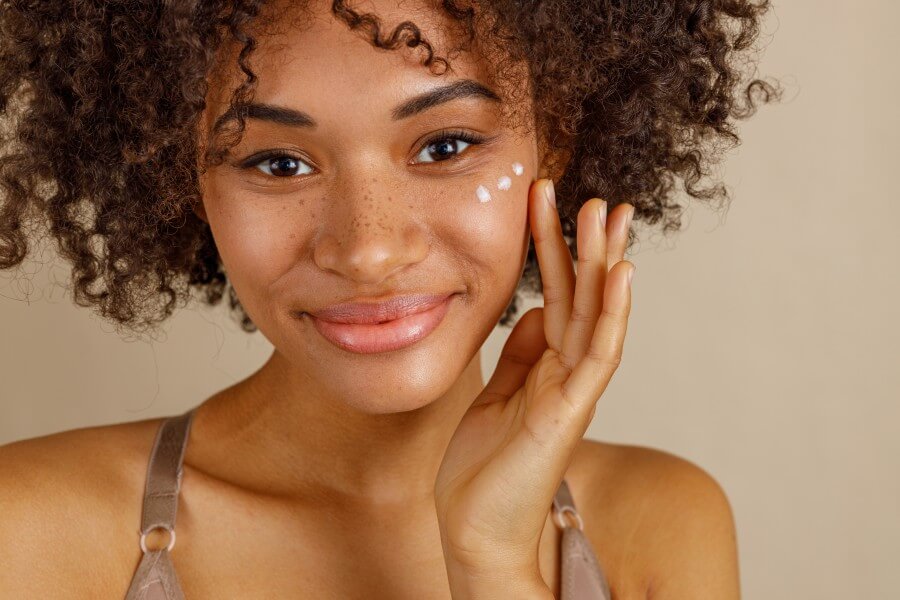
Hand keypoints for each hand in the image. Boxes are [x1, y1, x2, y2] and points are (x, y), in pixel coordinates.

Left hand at [435, 178, 634, 586]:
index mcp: (548, 367)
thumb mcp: (498, 393)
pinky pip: (597, 355)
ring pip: (595, 315)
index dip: (560, 251)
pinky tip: (620, 274)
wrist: (474, 528)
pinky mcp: (569, 412)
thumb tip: (536, 310)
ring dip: (602, 263)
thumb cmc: (483, 468)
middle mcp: (567, 373)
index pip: (559, 296)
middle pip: (583, 297)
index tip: (557, 205)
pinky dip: (612, 313)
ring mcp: (572, 391)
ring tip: (606, 213)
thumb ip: (520, 353)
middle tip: (597, 197)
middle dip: (588, 245)